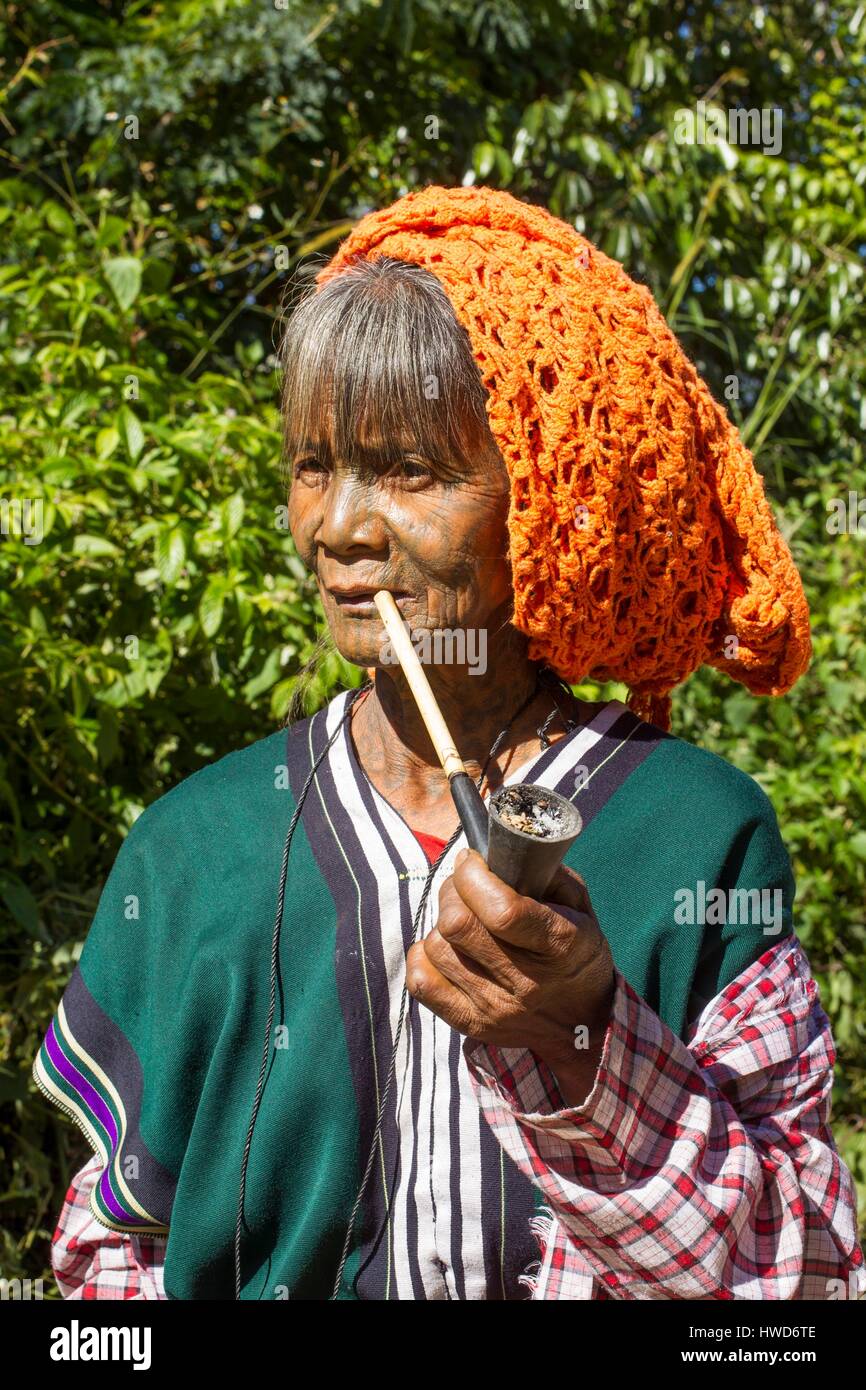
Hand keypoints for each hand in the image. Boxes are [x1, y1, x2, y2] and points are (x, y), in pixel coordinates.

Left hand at [406, 848, 614, 1094]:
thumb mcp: (581, 909)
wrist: (580, 1024)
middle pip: (457, 924)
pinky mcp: (470, 1023)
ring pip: (437, 946)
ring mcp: (495, 1008)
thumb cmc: (575, 954)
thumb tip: (500, 854)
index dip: (474, 876)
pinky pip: (421, 982)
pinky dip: (426, 956)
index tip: (473, 861)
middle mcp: (525, 982)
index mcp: (558, 945)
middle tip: (465, 886)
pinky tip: (450, 949)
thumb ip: (548, 875)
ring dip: (443, 925)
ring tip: (465, 922)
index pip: (501, 910)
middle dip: (454, 890)